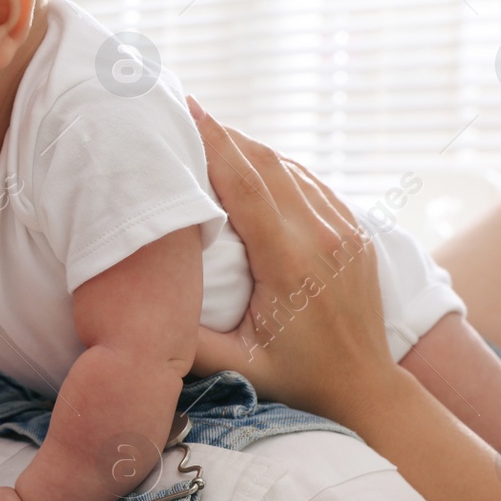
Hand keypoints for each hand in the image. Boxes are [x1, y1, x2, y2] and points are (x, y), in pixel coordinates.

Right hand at [183, 96, 397, 425]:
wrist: (366, 391)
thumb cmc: (296, 383)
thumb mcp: (234, 367)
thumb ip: (184, 338)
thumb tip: (133, 308)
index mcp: (290, 261)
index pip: (244, 183)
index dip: (212, 141)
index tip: (183, 109)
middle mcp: (323, 236)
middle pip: (265, 163)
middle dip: (223, 134)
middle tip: (182, 111)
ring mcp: (345, 230)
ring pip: (289, 168)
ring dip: (248, 148)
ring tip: (208, 133)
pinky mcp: (355, 232)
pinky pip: (311, 184)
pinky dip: (276, 168)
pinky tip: (250, 164)